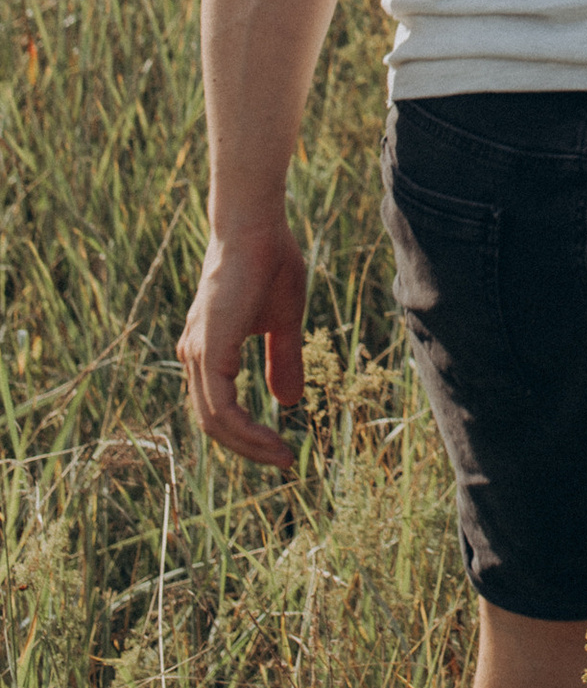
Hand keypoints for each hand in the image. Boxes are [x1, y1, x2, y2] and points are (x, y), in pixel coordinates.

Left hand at [180, 216, 309, 470]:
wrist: (256, 227)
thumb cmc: (269, 263)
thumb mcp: (284, 321)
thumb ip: (283, 359)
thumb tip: (289, 403)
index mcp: (208, 349)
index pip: (220, 407)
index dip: (248, 433)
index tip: (282, 448)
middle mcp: (195, 355)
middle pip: (213, 423)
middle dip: (248, 447)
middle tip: (283, 460)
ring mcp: (198, 353)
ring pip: (214, 421)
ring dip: (248, 444)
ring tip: (281, 455)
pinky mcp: (209, 349)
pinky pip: (220, 406)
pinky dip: (244, 429)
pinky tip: (270, 435)